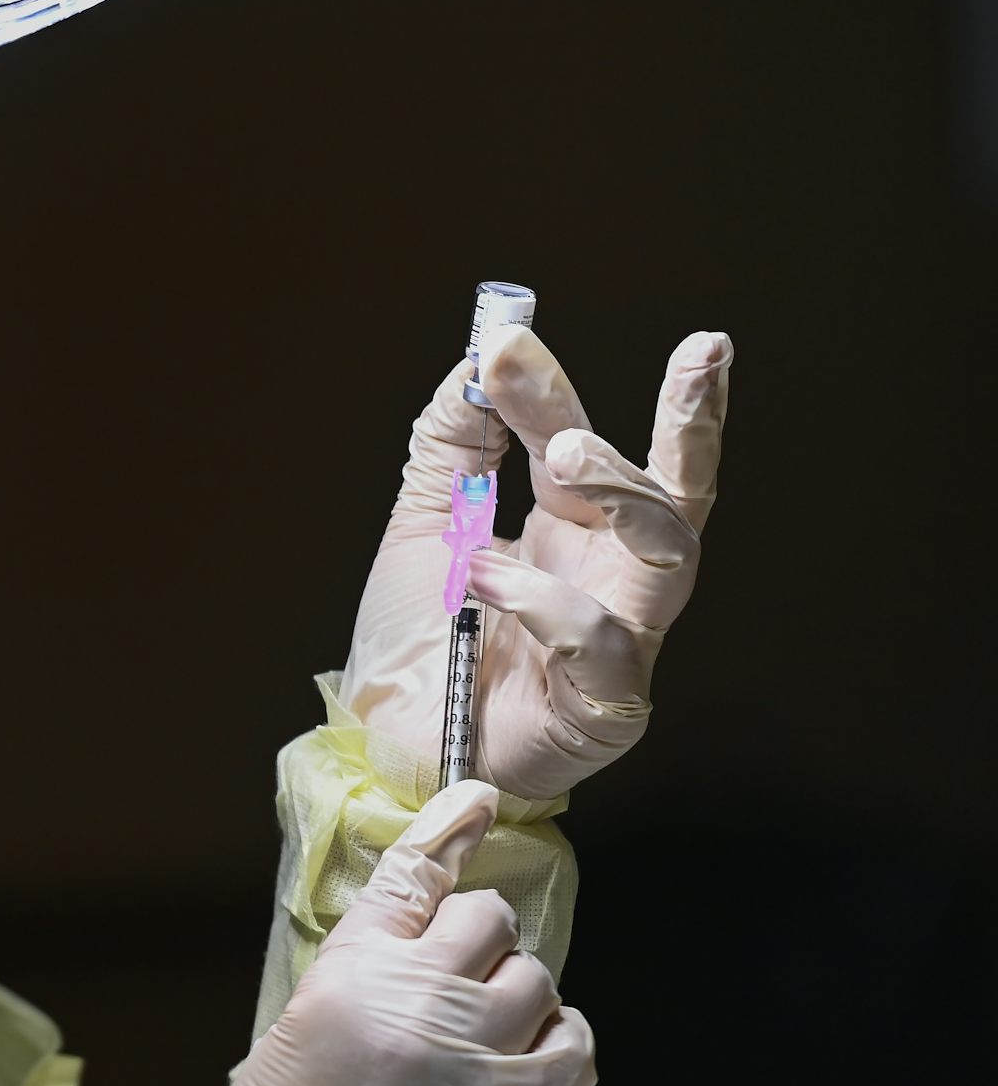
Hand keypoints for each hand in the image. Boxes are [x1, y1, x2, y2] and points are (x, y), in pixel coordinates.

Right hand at [220, 781, 595, 1085]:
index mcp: (354, 971)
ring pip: (535, 977)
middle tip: (459, 982)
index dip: (452, 827)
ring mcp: (478, 1053)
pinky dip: (557, 1041)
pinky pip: (573, 1041)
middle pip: (487, 918)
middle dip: (478, 940)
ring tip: (486, 1036)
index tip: (479, 799)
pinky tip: (527, 1060)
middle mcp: (421, 999)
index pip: (415, 873)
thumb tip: (424, 930)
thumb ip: (368, 968)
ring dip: (517, 996)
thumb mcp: (302, 1023)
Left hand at [339, 328, 733, 800]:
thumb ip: (452, 447)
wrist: (387, 750)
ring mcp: (619, 638)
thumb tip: (479, 362)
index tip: (507, 335)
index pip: (583, 445)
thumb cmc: (418, 646)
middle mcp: (606, 576)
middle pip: (677, 491)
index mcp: (566, 530)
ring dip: (627, 491)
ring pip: (672, 553)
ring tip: (564, 455)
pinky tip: (485, 581)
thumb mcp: (426, 528)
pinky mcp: (606, 704)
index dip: (554, 388)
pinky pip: (604, 640)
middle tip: (699, 353)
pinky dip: (544, 599)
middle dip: (695, 419)